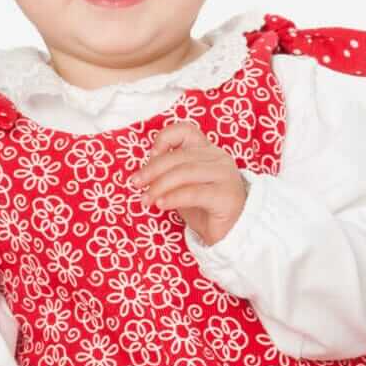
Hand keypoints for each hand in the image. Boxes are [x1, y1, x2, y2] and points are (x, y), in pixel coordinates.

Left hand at [128, 122, 249, 246]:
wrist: (230, 235)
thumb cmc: (204, 209)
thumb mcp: (183, 186)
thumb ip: (169, 173)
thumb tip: (145, 169)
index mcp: (208, 151)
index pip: (186, 130)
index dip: (165, 138)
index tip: (151, 155)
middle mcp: (219, 158)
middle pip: (180, 156)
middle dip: (152, 170)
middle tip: (136, 184)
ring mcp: (225, 176)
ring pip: (185, 172)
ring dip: (159, 186)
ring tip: (146, 200)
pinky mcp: (227, 196)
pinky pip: (194, 193)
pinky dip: (173, 198)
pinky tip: (161, 205)